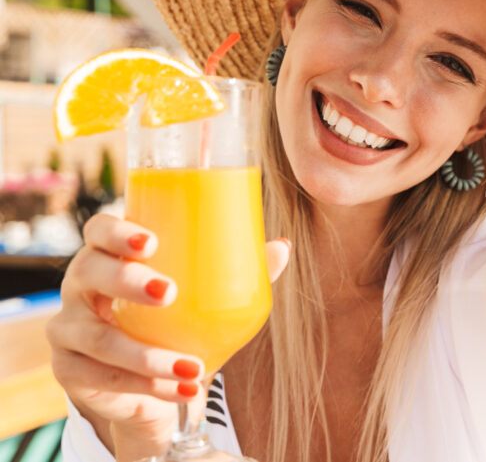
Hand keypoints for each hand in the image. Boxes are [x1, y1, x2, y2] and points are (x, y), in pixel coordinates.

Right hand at [46, 213, 289, 458]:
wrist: (152, 385)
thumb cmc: (179, 323)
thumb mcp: (207, 297)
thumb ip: (240, 271)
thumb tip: (282, 246)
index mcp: (111, 255)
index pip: (98, 229)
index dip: (116, 231)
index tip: (150, 241)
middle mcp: (81, 286)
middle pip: (88, 271)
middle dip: (126, 280)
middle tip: (169, 292)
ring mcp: (69, 329)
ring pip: (99, 338)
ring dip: (147, 354)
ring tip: (193, 367)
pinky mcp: (69, 370)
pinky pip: (105, 378)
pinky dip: (148, 386)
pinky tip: (184, 391)